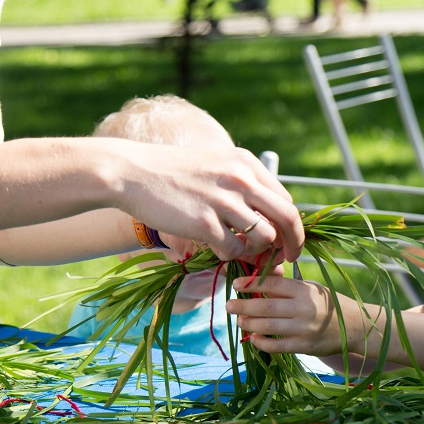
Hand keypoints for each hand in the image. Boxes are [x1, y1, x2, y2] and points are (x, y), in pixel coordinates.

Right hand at [116, 143, 304, 262]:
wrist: (130, 172)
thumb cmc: (171, 172)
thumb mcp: (215, 164)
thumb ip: (242, 183)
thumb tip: (266, 212)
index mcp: (246, 164)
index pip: (285, 199)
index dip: (291, 224)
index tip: (286, 239)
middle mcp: (241, 179)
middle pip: (287, 217)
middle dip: (293, 243)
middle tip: (290, 259)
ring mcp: (223, 201)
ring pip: (264, 236)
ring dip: (257, 250)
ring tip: (241, 249)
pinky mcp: (204, 222)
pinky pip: (234, 249)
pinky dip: (230, 255)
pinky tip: (216, 248)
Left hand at [226, 275, 351, 355]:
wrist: (354, 326)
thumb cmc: (329, 304)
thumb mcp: (312, 289)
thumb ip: (288, 288)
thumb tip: (258, 285)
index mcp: (305, 291)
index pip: (273, 285)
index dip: (251, 284)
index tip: (236, 285)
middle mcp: (304, 309)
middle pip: (265, 306)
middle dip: (243, 305)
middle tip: (228, 305)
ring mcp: (304, 329)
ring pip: (267, 326)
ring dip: (249, 323)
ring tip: (239, 320)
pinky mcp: (304, 346)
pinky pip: (276, 346)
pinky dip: (261, 342)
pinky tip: (253, 337)